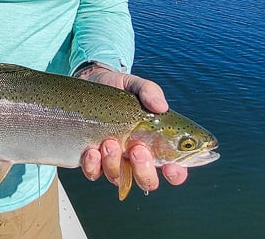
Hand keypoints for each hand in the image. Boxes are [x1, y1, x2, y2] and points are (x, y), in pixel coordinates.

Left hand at [77, 64, 188, 192]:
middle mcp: (135, 157)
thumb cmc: (118, 89)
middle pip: (147, 181)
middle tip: (137, 149)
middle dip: (144, 171)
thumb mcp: (135, 85)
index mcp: (154, 143)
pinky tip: (91, 150)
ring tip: (109, 142)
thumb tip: (161, 106)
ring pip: (118, 178)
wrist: (88, 83)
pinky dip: (93, 165)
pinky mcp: (91, 160)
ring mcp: (113, 161)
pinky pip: (94, 173)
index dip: (176, 174)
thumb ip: (150, 92)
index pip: (173, 168)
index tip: (170, 167)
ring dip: (114, 164)